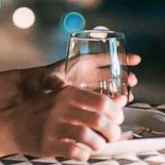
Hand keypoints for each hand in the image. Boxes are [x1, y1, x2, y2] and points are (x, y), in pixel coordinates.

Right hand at [5, 87, 127, 161]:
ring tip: (97, 146)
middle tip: (112, 137)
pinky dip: (83, 155)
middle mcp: (61, 107)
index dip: (116, 113)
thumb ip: (92, 100)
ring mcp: (53, 126)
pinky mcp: (47, 143)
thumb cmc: (42, 113)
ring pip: (88, 136)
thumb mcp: (65, 100)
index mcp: (68, 93)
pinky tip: (83, 154)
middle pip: (98, 120)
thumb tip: (122, 101)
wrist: (10, 125)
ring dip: (98, 144)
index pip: (102, 101)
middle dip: (111, 132)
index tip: (118, 120)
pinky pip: (73, 151)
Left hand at [19, 51, 141, 98]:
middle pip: (109, 73)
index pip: (103, 57)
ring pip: (108, 87)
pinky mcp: (83, 100)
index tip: (136, 59)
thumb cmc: (36, 83)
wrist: (28, 97)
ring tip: (129, 95)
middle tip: (133, 81)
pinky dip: (110, 102)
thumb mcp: (45, 79)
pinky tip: (118, 107)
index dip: (120, 57)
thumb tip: (58, 85)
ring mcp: (85, 87)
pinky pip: (100, 100)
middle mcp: (85, 74)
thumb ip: (52, 81)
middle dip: (123, 76)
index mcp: (79, 63)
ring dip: (119, 90)